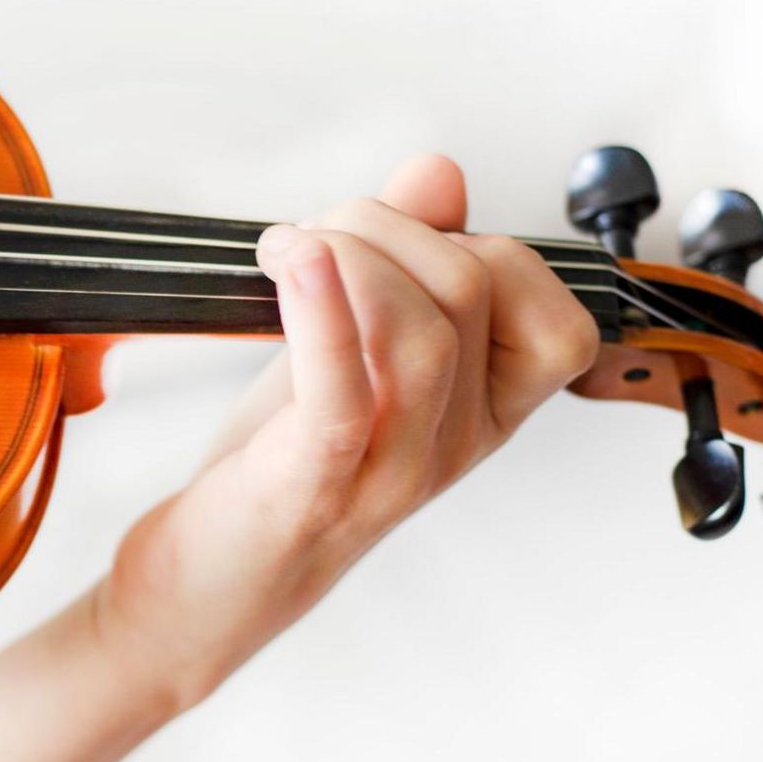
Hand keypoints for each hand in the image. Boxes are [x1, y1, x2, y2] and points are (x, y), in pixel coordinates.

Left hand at [89, 154, 598, 710]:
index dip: (485, 245)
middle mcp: (451, 444)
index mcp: (481, 412)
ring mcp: (389, 471)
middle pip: (473, 290)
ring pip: (424, 334)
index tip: (398, 240)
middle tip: (310, 239)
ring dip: (348, 255)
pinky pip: (345, 395)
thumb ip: (404, 259)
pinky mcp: (313, 487)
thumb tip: (439, 174)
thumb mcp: (353, 347)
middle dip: (384, 226)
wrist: (205, 587)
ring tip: (286, 251)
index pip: (558, 317)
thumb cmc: (281, 467)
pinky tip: (296, 259)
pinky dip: (324, 314)